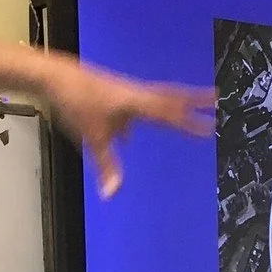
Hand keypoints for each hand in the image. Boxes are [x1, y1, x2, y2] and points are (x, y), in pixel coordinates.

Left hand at [39, 58, 214, 197]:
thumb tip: (113, 194)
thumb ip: (106, 166)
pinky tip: (127, 131)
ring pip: (157, 97)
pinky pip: (138, 103)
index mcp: (136, 103)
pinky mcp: (114, 92)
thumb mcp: (92, 139)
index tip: (211, 126)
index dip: (190, 122)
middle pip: (171, 97)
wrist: (54, 77)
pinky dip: (144, 113)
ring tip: (188, 107)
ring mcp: (125, 91)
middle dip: (195, 99)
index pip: (169, 114)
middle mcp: (135, 94)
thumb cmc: (75, 103)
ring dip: (175, 102)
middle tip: (218, 97)